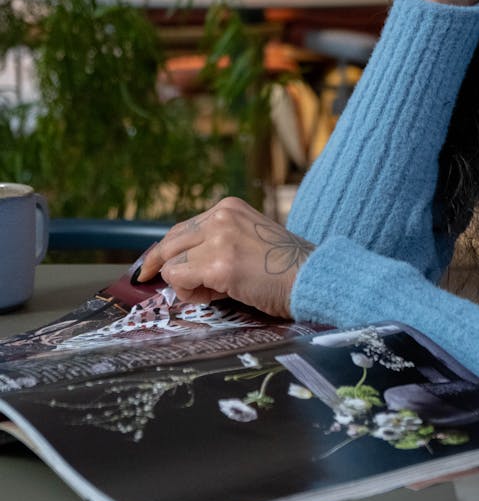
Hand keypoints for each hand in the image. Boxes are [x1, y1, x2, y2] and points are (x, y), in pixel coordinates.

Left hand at [136, 197, 314, 318]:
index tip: (149, 266)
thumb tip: (179, 266)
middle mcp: (221, 215)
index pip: (183, 228)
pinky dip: (191, 293)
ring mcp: (219, 239)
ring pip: (172, 263)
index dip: (164, 250)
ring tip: (215, 291)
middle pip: (171, 242)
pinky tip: (218, 294)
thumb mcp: (248, 239)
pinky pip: (179, 280)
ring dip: (185, 284)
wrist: (312, 277)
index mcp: (229, 207)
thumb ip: (217, 243)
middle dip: (159, 265)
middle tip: (145, 280)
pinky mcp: (218, 265)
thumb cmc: (284, 267)